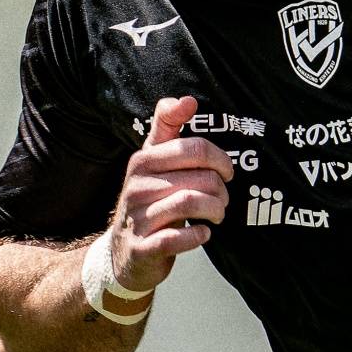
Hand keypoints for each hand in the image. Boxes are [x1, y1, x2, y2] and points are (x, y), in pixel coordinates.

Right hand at [106, 96, 232, 292]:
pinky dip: (198, 236)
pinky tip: (203, 234)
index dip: (220, 159)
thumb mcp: (153, 161)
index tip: (226, 171)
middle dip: (221, 190)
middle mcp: (137, 186)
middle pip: (200, 178)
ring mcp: (138, 217)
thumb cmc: (149, 200)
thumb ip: (168, 128)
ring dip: (214, 210)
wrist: (124, 251)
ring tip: (216, 214)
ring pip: (190, 203)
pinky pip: (177, 238)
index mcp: (143, 161)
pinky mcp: (142, 248)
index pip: (194, 148)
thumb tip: (187, 99)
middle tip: (222, 199)